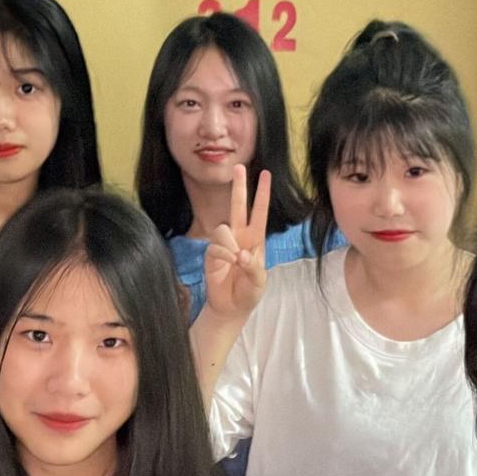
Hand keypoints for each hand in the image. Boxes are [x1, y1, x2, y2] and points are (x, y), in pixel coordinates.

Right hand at [203, 164, 270, 319]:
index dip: (262, 193)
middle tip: (239, 167)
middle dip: (239, 187)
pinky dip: (221, 255)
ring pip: (223, 228)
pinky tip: (226, 264)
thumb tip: (241, 254)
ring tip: (235, 261)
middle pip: (238, 206)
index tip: (265, 174)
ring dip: (229, 243)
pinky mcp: (211, 253)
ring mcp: (224, 244)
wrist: (230, 308)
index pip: (259, 212)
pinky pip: (214, 246)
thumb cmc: (249, 293)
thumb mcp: (258, 282)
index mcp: (256, 239)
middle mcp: (239, 237)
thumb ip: (253, 268)